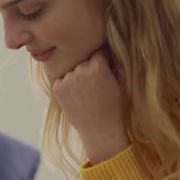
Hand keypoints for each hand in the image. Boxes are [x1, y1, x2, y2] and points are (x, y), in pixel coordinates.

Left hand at [51, 47, 130, 163]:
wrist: (101, 131)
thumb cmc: (116, 107)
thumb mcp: (122, 82)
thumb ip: (117, 62)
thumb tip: (114, 47)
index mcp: (98, 67)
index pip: (99, 51)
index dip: (104, 58)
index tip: (107, 65)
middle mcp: (80, 70)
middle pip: (85, 60)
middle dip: (91, 67)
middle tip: (97, 83)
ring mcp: (67, 79)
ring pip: (73, 69)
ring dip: (78, 75)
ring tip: (88, 92)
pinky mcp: (57, 89)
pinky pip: (63, 79)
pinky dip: (69, 85)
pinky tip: (79, 97)